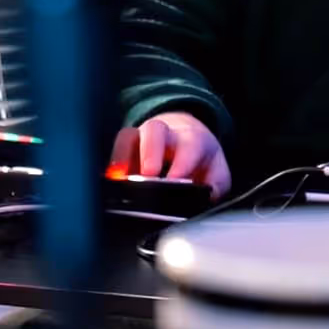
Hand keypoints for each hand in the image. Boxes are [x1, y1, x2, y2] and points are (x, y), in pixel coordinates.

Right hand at [110, 111, 232, 196]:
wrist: (186, 137)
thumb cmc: (200, 158)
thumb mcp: (217, 172)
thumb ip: (216, 186)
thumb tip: (207, 198)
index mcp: (192, 139)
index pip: (189, 146)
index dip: (182, 163)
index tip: (176, 180)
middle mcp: (165, 134)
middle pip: (155, 130)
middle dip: (150, 151)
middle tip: (148, 175)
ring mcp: (141, 138)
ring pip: (129, 137)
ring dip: (123, 157)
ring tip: (120, 180)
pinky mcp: (125, 148)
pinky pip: (115, 152)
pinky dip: (112, 167)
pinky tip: (111, 183)